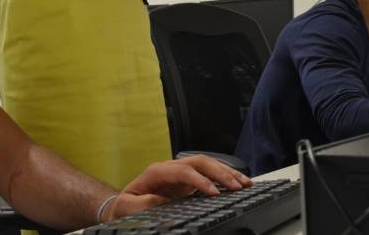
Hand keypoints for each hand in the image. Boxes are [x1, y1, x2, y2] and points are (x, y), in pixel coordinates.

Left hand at [103, 155, 251, 221]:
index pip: (183, 170)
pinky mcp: (187, 182)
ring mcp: (180, 173)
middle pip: (199, 162)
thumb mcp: (128, 206)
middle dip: (219, 172)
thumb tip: (163, 201)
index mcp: (156, 172)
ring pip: (206, 165)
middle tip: (236, 186)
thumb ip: (144, 203)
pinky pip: (208, 175)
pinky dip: (223, 178)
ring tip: (244, 182)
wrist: (124, 205)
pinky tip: (237, 183)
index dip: (199, 180)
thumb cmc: (126, 205)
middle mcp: (170, 168)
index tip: (213, 193)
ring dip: (226, 172)